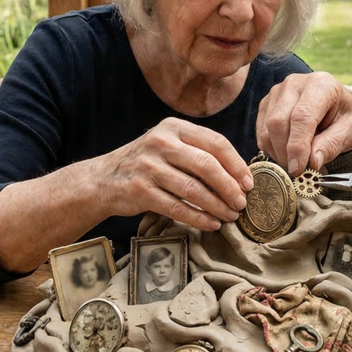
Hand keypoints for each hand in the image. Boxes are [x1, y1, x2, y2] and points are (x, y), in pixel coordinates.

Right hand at [96, 118, 251, 231]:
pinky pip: (177, 207)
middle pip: (206, 165)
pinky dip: (198, 218)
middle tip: (241, 203)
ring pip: (193, 189)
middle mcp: (161, 143)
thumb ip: (197, 152)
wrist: (103, 179)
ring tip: (229, 216)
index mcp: (174, 127)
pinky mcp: (140, 191)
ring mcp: (149, 167)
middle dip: (229, 187)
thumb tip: (239, 175)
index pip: (215, 142)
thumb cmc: (147, 164)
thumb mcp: (169, 146)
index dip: (236, 164)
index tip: (248, 182)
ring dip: (216, 206)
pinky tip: (210, 224)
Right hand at [256, 72, 351, 175]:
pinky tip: (285, 154)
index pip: (302, 117)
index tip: (298, 169)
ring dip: (277, 152)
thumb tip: (312, 162)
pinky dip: (270, 148)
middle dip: (284, 152)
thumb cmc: (344, 117)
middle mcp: (295, 83)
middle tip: (296, 172)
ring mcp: (277, 91)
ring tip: (294, 163)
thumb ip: (332, 145)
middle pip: (278, 121)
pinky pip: (261, 130)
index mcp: (321, 85)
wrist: (336, 108)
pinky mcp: (267, 102)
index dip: (297, 146)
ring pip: (267, 127)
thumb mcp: (350, 131)